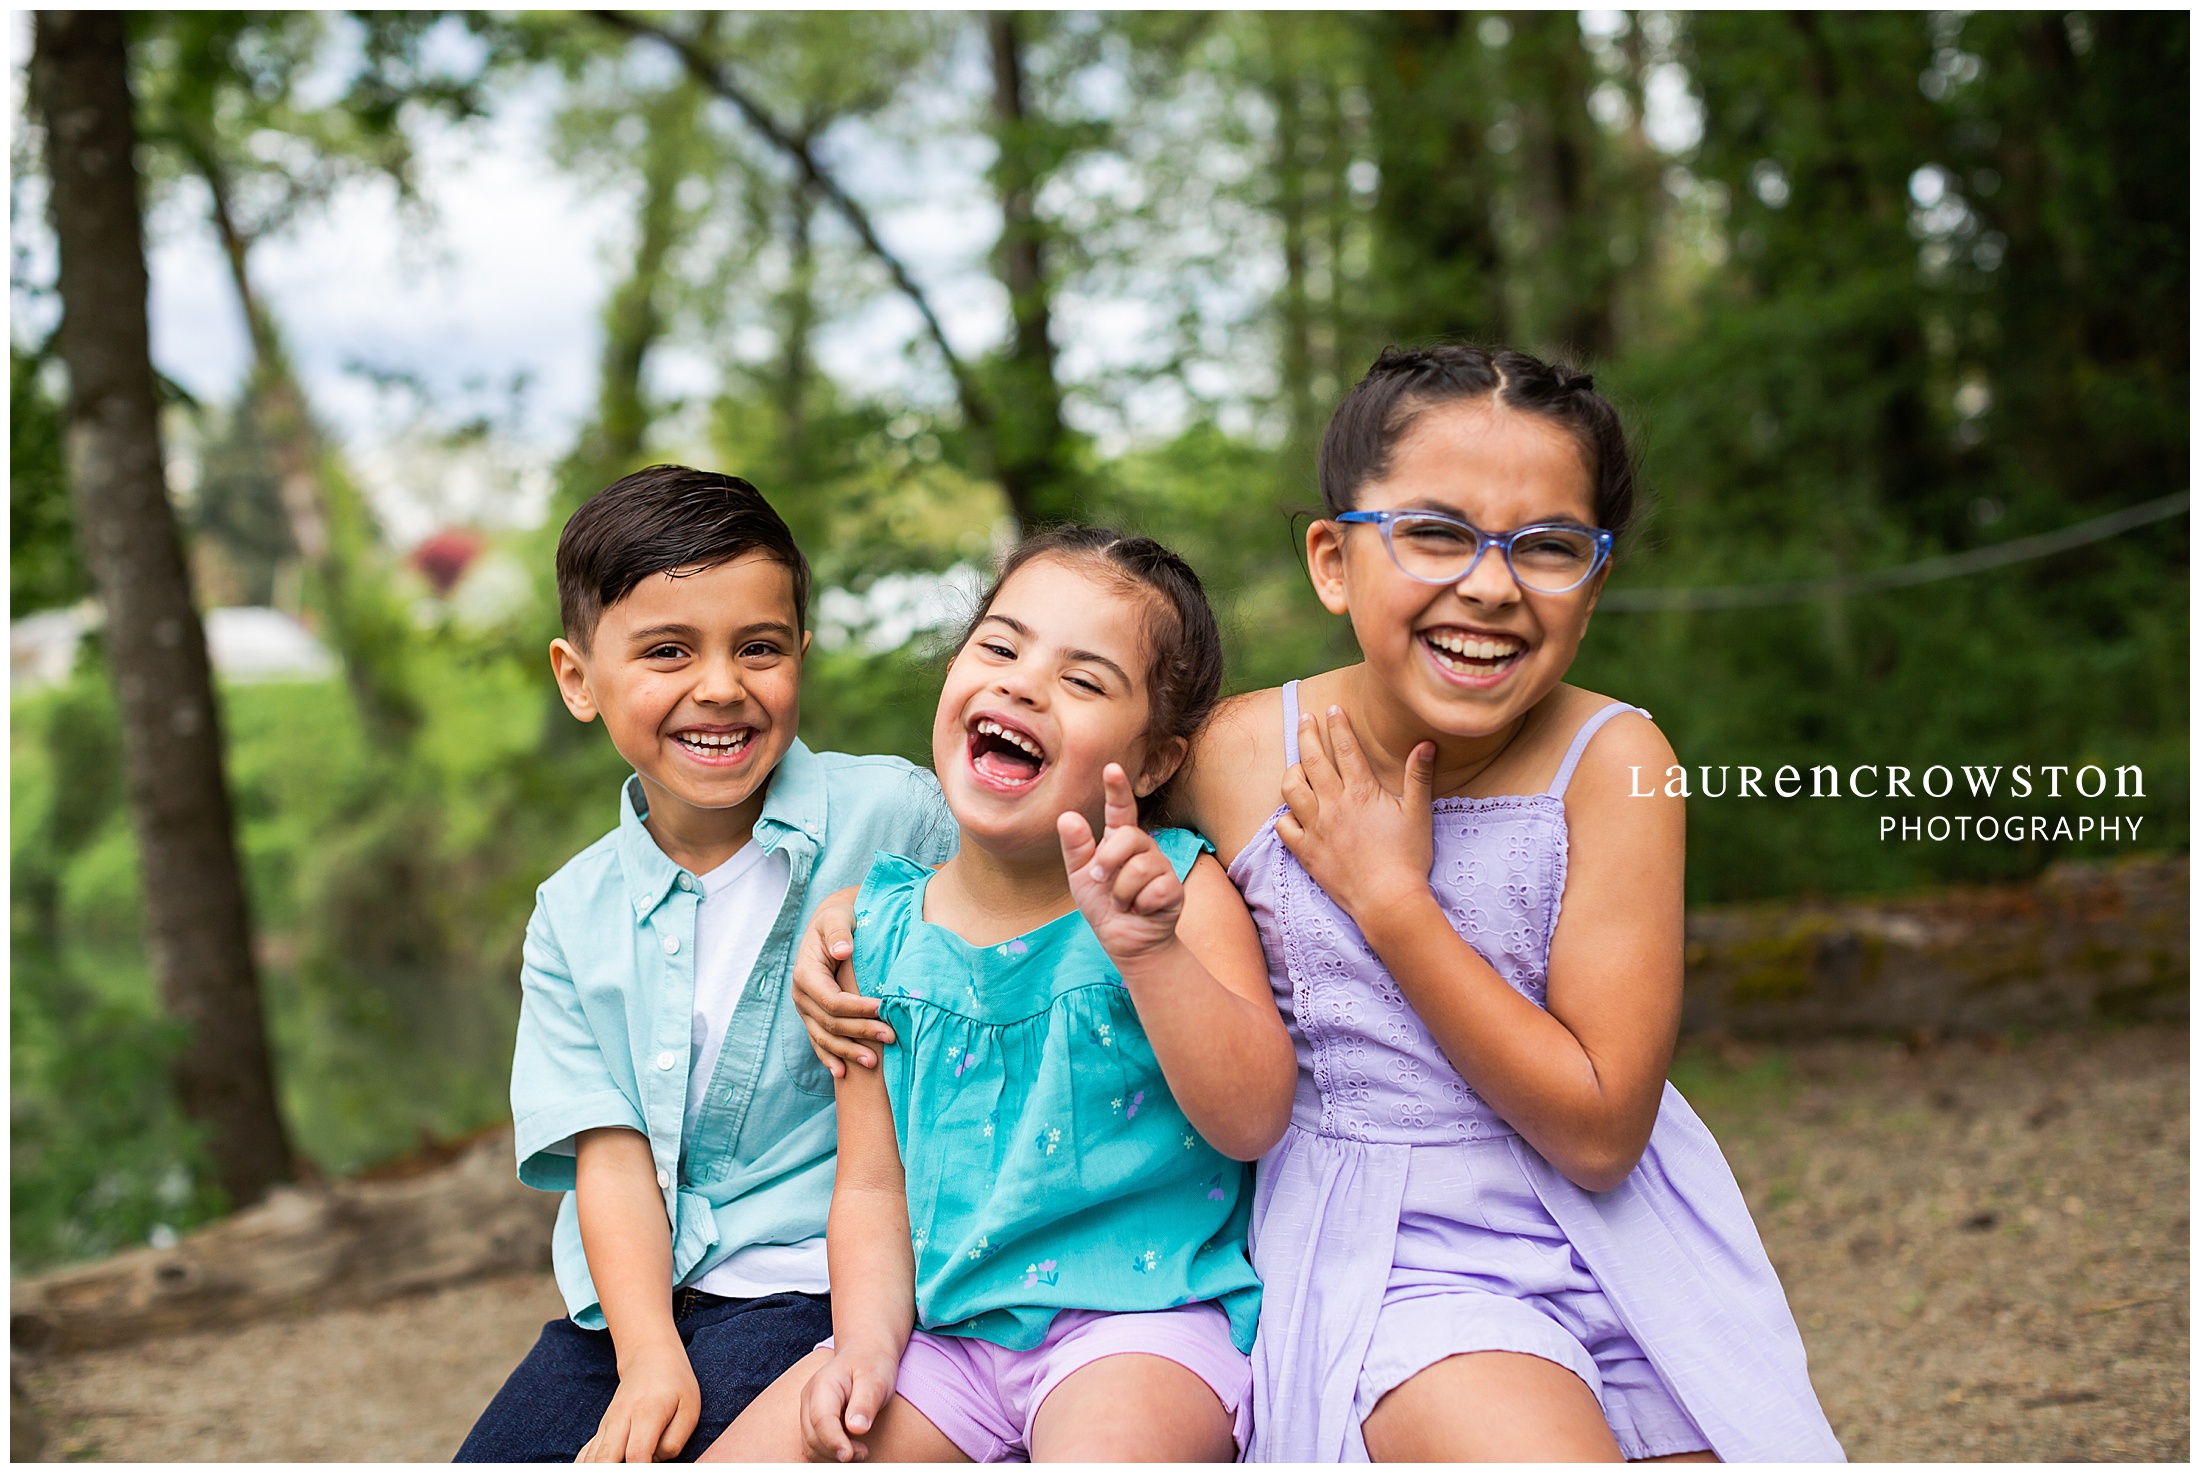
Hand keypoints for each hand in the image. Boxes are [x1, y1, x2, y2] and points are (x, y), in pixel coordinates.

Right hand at [578, 1340, 699, 1461]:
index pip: (638, 1453)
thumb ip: (675, 1440)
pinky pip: (586, 1455)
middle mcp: (620, 1419)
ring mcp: (607, 1425)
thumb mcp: (689, 1409)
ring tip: (611, 1472)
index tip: (649, 1472)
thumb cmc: (674, 1385)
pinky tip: (590, 1471)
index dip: (640, 1471)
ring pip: (591, 1459)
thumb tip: (655, 1462)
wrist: (649, 1358)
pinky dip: (586, 1466)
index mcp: (646, 1413)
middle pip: (606, 1459)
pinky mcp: (600, 1430)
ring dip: (597, 1470)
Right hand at [791, 889, 891, 1076]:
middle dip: (860, 1033)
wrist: (831, 925)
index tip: (883, 1008)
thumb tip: (843, 951)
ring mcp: (804, 1009)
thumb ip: (840, 933)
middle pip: (830, 1023)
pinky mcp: (811, 1017)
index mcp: (806, 974)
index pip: (832, 1000)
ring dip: (848, 1052)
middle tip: (891, 1037)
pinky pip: (818, 1042)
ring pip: (824, 1038)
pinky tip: (842, 1074)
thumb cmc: (839, 919)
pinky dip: (829, 1058)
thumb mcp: (838, 918)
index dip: (857, 1009)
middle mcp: (801, 995)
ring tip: (874, 1063)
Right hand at [800, 1348, 898, 1462]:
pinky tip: (851, 1449)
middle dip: (836, 1451)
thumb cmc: (872, 1366)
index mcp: (823, 1384)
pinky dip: (830, 1454)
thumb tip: (856, 1428)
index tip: (849, 1455)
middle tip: (865, 1452)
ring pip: (811, 1446)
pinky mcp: (813, 1423)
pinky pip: (815, 1446)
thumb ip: (866, 1402)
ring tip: (861, 1451)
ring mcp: (808, 1412)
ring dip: (833, 1456)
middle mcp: (810, 1399)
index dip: (833, 1441)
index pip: (821, 1419)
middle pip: (813, 1437)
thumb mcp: (876, 1379)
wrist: (865, 1356)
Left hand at [1058, 764, 1185, 966]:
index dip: (1117, 789)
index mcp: (1119, 841)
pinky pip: (1152, 890)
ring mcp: (1161, 867)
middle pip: (1128, 836)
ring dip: (1120, 892)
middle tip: (1101, 881)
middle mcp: (1143, 848)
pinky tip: (1141, 910)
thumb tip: (1067, 816)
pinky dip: (1138, 906)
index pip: (1120, 809)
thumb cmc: (1105, 906)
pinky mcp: (1173, 889)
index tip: (1111, 768)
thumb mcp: (1081, 877)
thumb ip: (1076, 848)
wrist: (1126, 941)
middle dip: (1109, 861)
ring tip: (1123, 902)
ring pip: (1138, 867)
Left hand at [1275, 705, 1436, 922]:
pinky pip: (1284, 826)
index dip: (1338, 726)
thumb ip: (1418, 776)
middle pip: (1312, 760)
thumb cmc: (1408, 858)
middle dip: (1307, 735)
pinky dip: (1285, 815)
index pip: (1345, 748)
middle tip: (1305, 719)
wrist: (1388, 900)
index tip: (1332, 709)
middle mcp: (1334, 805)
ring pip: (1291, 789)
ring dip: (1292, 771)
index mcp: (1362, 792)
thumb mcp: (1419, 814)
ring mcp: (1316, 828)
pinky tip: (1292, 811)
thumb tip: (1426, 744)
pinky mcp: (1306, 851)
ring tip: (1296, 765)